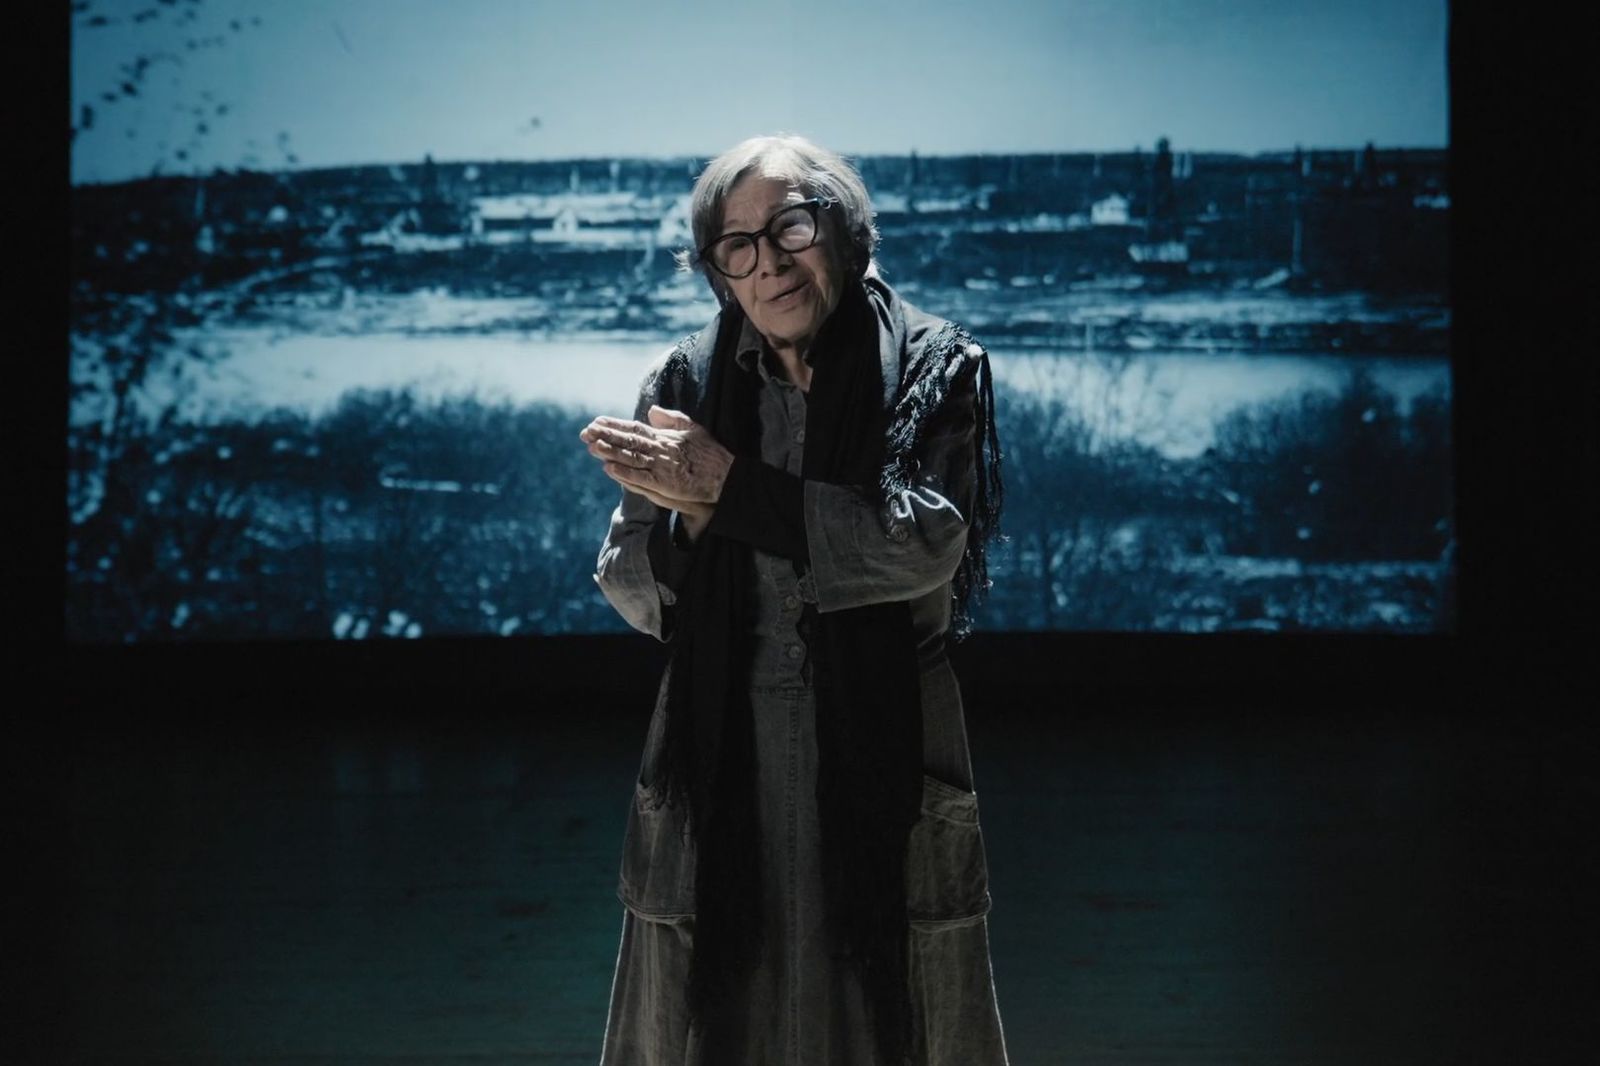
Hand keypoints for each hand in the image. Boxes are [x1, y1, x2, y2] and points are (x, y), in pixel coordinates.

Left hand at [580, 404, 732, 510]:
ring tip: (591, 446)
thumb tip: (651, 410)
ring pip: (631, 457)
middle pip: (628, 440)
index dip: (614, 425)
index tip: (596, 422)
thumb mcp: (692, 428)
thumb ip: (671, 419)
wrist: (726, 476)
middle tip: (585, 433)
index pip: (634, 428)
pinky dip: (624, 473)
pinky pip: (640, 477)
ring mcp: (662, 466)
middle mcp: (661, 449)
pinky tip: (608, 468)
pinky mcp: (666, 483)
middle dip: (605, 436)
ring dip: (610, 452)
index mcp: (665, 436)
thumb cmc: (711, 454)